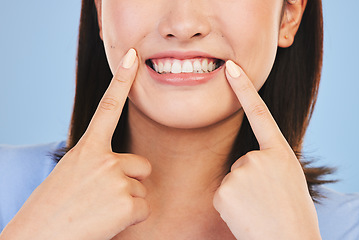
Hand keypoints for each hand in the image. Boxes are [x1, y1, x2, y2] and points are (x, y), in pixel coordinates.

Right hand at [0, 49, 151, 239]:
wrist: (36, 239)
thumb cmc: (54, 208)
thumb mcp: (73, 174)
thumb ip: (98, 163)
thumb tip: (124, 170)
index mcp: (88, 148)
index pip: (108, 107)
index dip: (123, 80)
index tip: (133, 57)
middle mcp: (105, 158)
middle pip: (141, 165)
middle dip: (130, 181)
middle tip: (102, 197)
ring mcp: (117, 178)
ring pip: (142, 189)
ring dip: (127, 202)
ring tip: (100, 212)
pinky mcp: (127, 202)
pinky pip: (144, 208)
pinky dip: (130, 219)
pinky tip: (107, 223)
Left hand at [213, 61, 320, 239]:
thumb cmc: (291, 212)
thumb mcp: (289, 179)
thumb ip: (269, 162)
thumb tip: (246, 162)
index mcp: (279, 152)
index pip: (259, 113)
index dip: (244, 88)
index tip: (231, 67)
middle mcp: (259, 158)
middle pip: (243, 160)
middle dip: (249, 179)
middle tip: (265, 200)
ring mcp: (240, 173)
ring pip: (231, 178)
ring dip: (240, 194)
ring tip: (257, 209)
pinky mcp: (224, 191)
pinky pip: (221, 193)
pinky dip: (229, 205)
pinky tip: (244, 215)